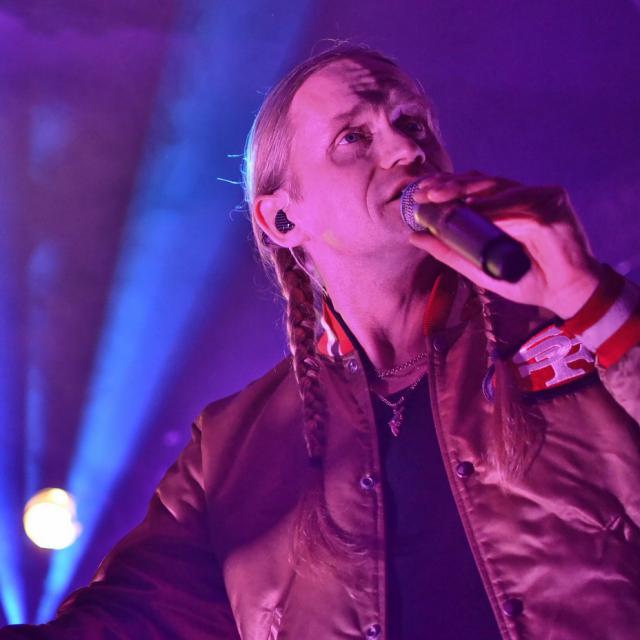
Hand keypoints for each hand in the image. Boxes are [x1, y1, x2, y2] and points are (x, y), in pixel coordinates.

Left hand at [408, 171, 601, 317]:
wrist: (565, 294)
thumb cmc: (527, 281)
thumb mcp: (480, 269)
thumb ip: (450, 252)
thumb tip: (414, 237)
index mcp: (501, 208)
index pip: (469, 189)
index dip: (444, 188)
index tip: (419, 195)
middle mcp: (517, 197)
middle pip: (478, 182)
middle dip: (448, 185)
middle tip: (423, 192)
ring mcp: (536, 195)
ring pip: (495, 185)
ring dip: (464, 188)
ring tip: (439, 196)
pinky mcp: (553, 200)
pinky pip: (520, 198)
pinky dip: (496, 202)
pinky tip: (473, 204)